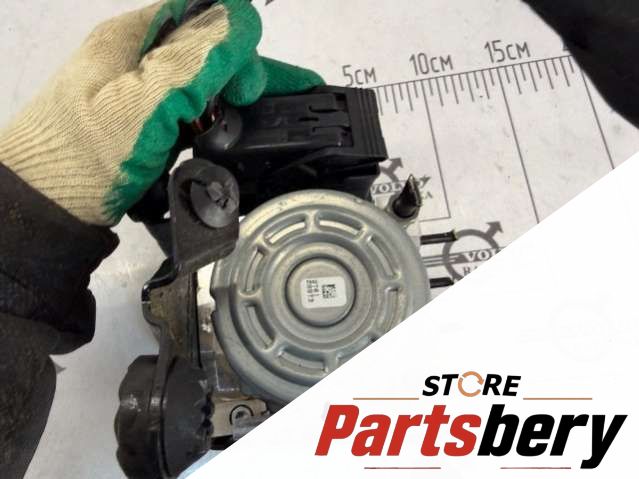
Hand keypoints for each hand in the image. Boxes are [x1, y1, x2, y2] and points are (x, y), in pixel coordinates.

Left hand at [0, 0, 322, 225]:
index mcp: (134, 39)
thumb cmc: (88, 153)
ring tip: (256, 126)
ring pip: (201, 81)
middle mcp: (138, 59)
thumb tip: (242, 21)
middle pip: (206, 49)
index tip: (250, 87)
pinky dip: (213, 121)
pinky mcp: (144, 126)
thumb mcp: (143, 103)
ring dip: (231, 98)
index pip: (203, 15)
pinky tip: (227, 137)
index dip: (237, 42)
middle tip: (254, 110)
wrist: (47, 207)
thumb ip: (194, 61)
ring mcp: (140, 94)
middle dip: (240, 73)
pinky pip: (190, 111)